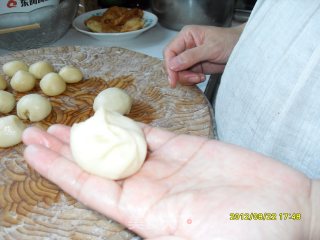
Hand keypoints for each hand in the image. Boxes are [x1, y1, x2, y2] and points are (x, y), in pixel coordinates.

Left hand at [22, 124, 318, 239]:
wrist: (290, 210)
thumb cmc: (251, 234)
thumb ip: (158, 230)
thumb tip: (125, 224)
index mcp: (148, 215)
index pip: (93, 189)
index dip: (62, 171)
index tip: (36, 154)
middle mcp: (152, 189)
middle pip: (99, 165)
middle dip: (66, 150)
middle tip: (35, 134)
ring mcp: (170, 166)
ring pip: (120, 145)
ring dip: (91, 134)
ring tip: (62, 125)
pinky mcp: (188, 147)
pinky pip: (151, 133)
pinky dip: (128, 124)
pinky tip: (106, 118)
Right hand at [164, 24, 243, 86]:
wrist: (243, 49)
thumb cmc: (229, 42)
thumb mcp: (210, 48)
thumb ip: (190, 56)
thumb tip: (172, 65)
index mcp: (186, 36)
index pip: (169, 51)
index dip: (169, 66)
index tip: (173, 79)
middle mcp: (185, 46)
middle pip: (172, 64)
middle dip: (179, 74)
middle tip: (193, 79)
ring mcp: (190, 58)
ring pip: (178, 72)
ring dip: (187, 78)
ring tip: (200, 78)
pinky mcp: (195, 67)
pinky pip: (187, 76)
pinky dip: (192, 80)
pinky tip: (202, 78)